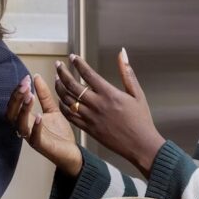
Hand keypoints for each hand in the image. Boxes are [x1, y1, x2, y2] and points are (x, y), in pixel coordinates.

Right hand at [6, 73, 83, 176]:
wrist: (72, 153)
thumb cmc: (60, 134)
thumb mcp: (52, 110)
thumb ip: (44, 95)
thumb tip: (36, 77)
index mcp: (26, 119)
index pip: (14, 104)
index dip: (17, 91)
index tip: (26, 78)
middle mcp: (26, 128)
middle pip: (12, 113)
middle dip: (17, 98)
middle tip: (24, 85)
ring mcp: (32, 137)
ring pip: (20, 124)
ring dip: (24, 110)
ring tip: (30, 97)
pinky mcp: (42, 146)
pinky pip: (34, 137)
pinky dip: (35, 127)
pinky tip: (39, 116)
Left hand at [55, 49, 164, 175]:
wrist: (140, 145)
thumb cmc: (141, 119)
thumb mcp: (137, 93)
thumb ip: (127, 72)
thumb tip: (122, 53)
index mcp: (109, 94)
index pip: (88, 74)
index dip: (78, 63)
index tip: (72, 57)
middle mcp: (97, 105)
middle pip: (73, 86)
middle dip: (63, 73)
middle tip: (58, 65)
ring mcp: (90, 118)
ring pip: (68, 100)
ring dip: (60, 88)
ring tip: (57, 79)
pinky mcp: (88, 129)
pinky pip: (70, 116)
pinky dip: (63, 106)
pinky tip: (61, 99)